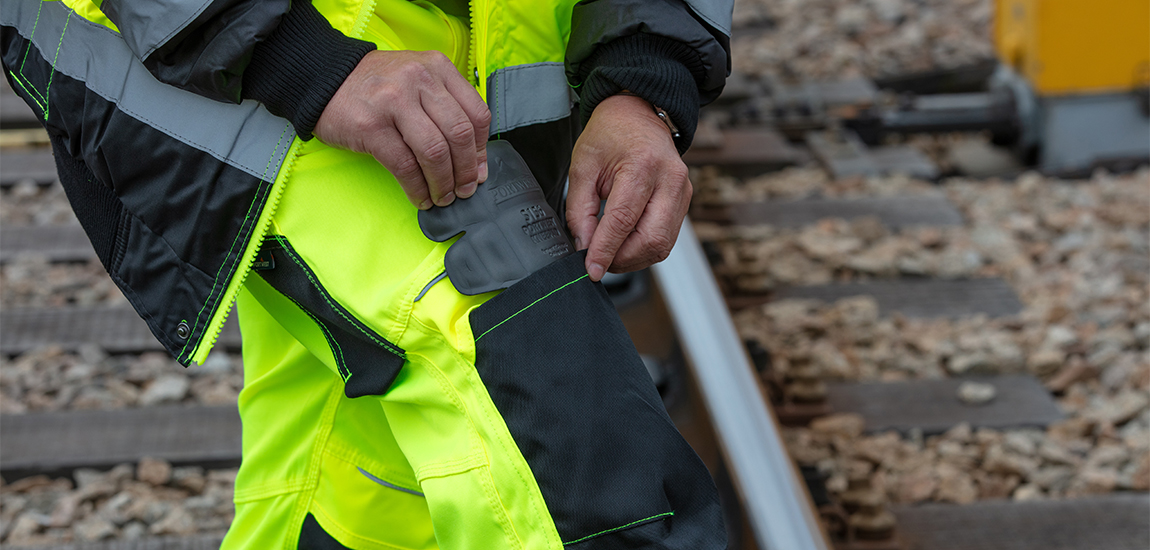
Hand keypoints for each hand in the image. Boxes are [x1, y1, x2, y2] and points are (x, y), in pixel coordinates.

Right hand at [314, 50, 489, 208]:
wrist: (324, 80)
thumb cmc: (377, 86)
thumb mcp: (418, 81)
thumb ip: (447, 109)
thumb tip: (475, 161)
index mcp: (437, 67)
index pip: (476, 113)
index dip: (481, 149)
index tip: (478, 171)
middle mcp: (419, 80)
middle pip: (458, 134)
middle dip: (465, 171)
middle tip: (464, 190)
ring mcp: (394, 102)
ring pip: (435, 152)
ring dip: (442, 183)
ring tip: (442, 197)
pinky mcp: (371, 126)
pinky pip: (405, 165)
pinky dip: (417, 188)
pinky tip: (420, 197)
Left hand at [566, 94, 691, 280]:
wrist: (638, 114)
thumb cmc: (610, 135)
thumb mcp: (582, 166)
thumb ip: (580, 210)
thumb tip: (585, 247)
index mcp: (642, 165)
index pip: (624, 220)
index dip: (606, 250)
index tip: (591, 270)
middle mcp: (670, 179)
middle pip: (651, 239)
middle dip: (623, 259)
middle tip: (599, 261)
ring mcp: (682, 190)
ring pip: (662, 244)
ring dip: (634, 258)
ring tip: (610, 252)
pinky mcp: (685, 200)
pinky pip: (667, 237)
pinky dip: (645, 248)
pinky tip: (626, 243)